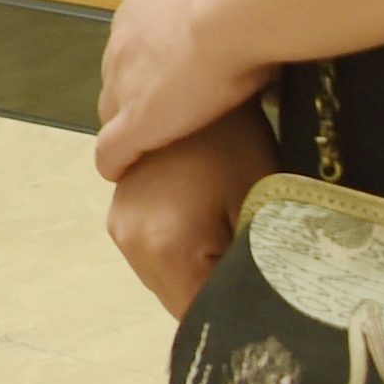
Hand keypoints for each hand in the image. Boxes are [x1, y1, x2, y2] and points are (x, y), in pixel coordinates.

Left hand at [93, 0, 272, 180]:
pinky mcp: (133, 122)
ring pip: (112, 112)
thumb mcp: (226, 9)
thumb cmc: (243, 7)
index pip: (134, 46)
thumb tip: (255, 38)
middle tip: (166, 113)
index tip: (173, 81)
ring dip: (128, 127)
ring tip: (152, 146)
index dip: (151, 68)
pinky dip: (117, 162)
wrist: (227, 18)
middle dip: (136, 94)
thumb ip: (225, 24)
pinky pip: (111, 150)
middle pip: (118, 78)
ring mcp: (123, 83)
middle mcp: (122, 43)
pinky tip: (123, 174)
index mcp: (141, 10)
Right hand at [105, 108, 277, 315]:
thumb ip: (252, 269)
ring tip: (234, 235)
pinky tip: (211, 215)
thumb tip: (262, 312)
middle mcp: (125, 237)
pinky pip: (153, 244)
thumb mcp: (256, 210)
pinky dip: (183, 242)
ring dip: (198, 266)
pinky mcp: (120, 199)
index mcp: (159, 245)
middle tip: (257, 268)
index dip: (234, 316)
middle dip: (214, 290)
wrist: (198, 68)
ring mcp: (117, 217)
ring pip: (164, 273)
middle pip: (175, 296)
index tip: (266, 307)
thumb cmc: (238, 142)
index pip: (196, 315)